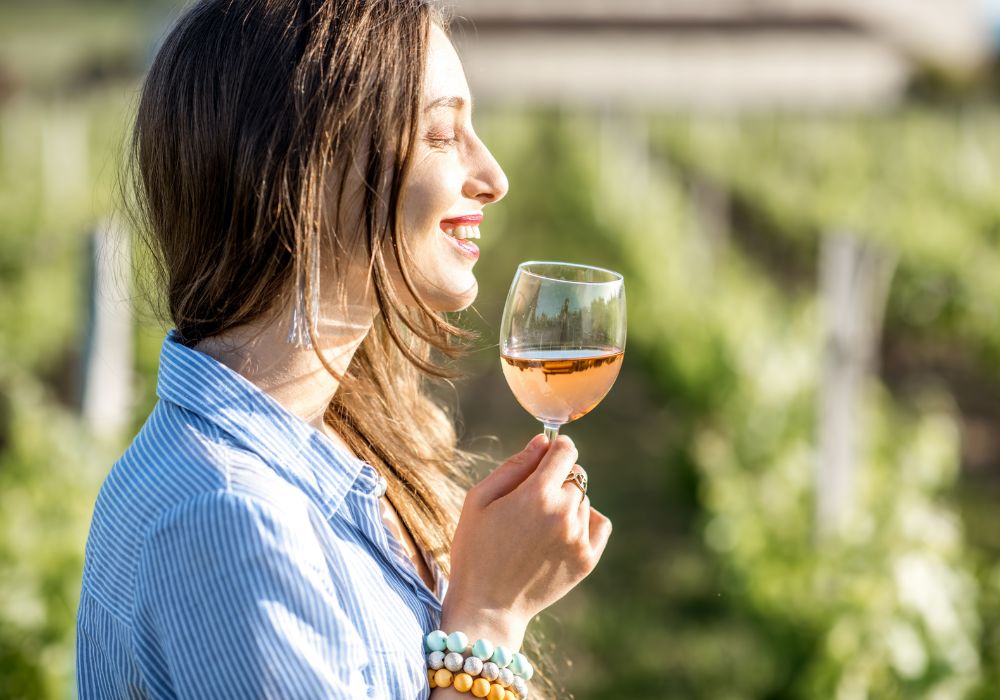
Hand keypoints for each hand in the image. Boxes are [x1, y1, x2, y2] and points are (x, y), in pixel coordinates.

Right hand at [442, 435, 612, 645]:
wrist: (487, 606)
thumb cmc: (476, 549)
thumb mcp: (479, 500)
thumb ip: (514, 466)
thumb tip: (543, 442)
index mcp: (536, 494)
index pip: (566, 451)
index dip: (555, 449)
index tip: (545, 457)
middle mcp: (564, 514)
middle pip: (576, 475)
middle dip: (556, 479)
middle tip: (530, 502)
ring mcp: (579, 538)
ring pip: (583, 500)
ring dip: (566, 503)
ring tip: (537, 526)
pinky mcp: (587, 560)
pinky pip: (599, 523)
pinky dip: (585, 521)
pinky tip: (562, 532)